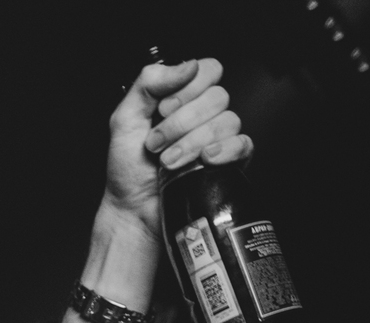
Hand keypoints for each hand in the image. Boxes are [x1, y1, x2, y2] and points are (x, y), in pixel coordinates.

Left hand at [104, 57, 252, 235]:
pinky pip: (244, 144)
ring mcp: (218, 138)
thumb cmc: (127, 168)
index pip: (208, 70)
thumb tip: (188, 66)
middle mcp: (204, 115)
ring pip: (228, 121)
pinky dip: (224, 150)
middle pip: (218, 96)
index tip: (162, 109)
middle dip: (181, 122)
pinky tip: (204, 160)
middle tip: (156, 143)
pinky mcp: (229, 163)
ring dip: (193, 141)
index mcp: (182, 99)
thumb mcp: (125, 118)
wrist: (132, 210)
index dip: (188, 88)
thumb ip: (149, 83)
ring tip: (168, 161)